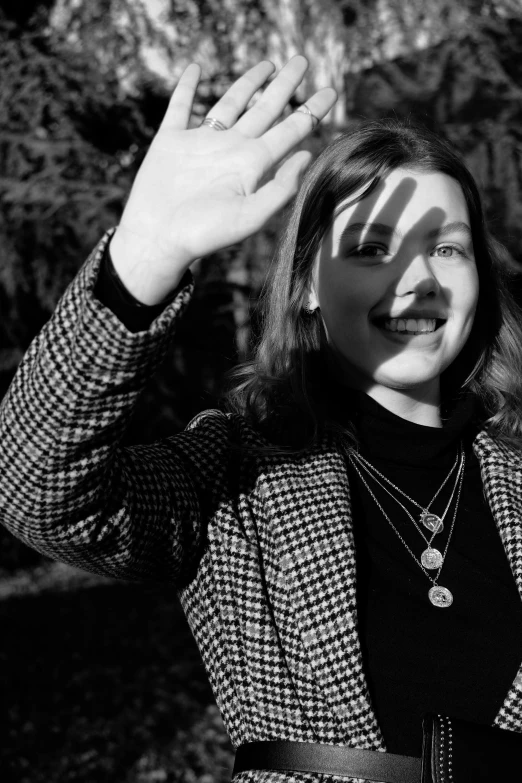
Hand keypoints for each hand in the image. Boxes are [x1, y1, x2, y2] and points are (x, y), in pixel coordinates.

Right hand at [109, 56, 336, 303]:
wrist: (159, 239)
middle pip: (264, 109)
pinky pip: (180, 107)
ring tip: (266, 64)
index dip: (310, 111)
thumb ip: (280, 188)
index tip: (331, 91)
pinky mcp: (171, 140)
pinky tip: (195, 68)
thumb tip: (306, 155)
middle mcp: (231, 150)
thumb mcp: (251, 216)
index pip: (289, 132)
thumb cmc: (205, 234)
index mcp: (252, 165)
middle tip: (301, 61)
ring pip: (229, 104)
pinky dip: (186, 87)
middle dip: (284, 86)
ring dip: (247, 83)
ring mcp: (201, 143)